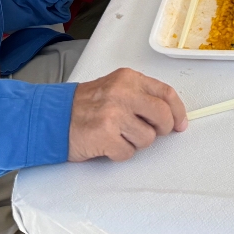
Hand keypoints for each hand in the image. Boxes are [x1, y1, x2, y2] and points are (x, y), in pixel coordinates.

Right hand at [68, 68, 186, 161]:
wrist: (52, 117)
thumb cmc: (85, 106)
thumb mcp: (115, 89)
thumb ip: (141, 96)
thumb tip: (171, 115)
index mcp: (128, 79)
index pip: (166, 93)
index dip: (178, 111)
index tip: (180, 123)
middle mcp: (122, 93)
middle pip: (162, 116)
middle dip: (163, 129)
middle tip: (152, 134)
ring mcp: (113, 114)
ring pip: (147, 138)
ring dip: (136, 143)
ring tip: (119, 136)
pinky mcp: (105, 136)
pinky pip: (128, 153)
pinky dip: (120, 153)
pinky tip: (107, 145)